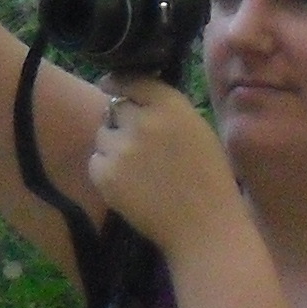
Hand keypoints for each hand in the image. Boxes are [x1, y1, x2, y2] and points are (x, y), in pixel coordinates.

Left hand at [83, 76, 240, 247]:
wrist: (204, 227)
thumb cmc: (210, 181)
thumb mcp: (198, 130)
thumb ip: (168, 111)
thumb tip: (137, 100)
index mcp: (170, 105)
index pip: (131, 80)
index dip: (117, 83)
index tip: (110, 85)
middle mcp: (142, 121)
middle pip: (114, 108)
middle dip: (120, 121)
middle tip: (134, 143)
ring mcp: (121, 148)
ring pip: (102, 135)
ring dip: (112, 146)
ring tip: (135, 170)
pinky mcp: (106, 175)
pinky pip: (95, 162)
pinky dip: (106, 171)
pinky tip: (129, 186)